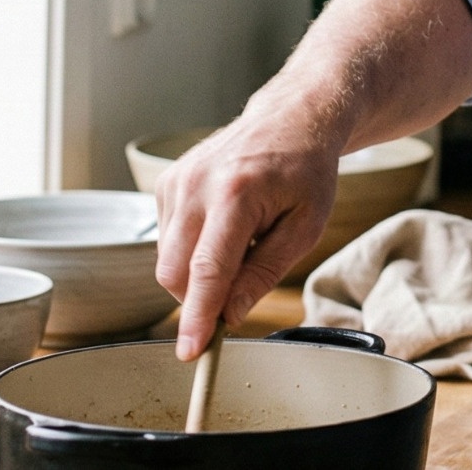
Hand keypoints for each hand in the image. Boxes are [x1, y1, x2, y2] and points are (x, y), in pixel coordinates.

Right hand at [154, 109, 340, 359]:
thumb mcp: (306, 226)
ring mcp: (175, 181)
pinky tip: (224, 227)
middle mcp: (196, 185)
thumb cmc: (306, 171)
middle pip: (176, 272)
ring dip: (199, 273)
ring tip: (243, 241)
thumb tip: (231, 315)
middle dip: (202, 298)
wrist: (290, 119)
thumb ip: (266, 272)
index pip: (208, 269)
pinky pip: (166, 241)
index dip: (199, 317)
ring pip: (167, 261)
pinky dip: (192, 250)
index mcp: (237, 193)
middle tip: (242, 288)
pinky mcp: (165, 184)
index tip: (191, 352)